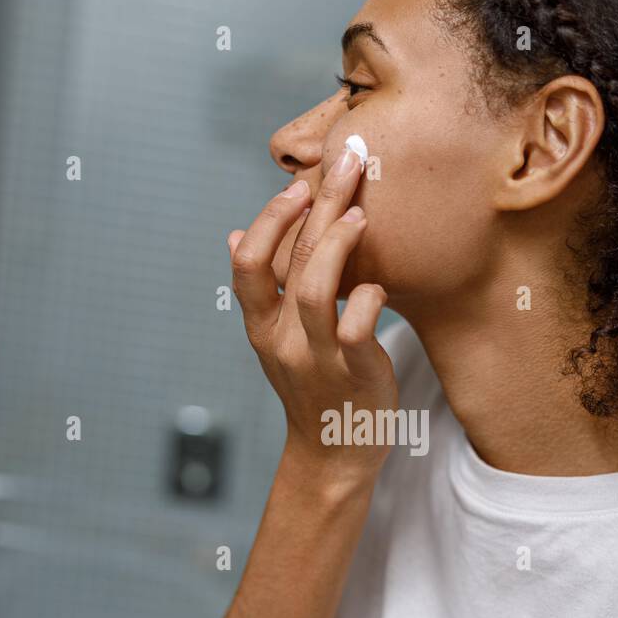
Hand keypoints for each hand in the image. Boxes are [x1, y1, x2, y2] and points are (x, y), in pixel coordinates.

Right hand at [229, 149, 398, 480]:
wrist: (333, 456)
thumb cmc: (314, 388)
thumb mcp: (277, 341)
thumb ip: (262, 292)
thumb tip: (236, 234)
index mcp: (262, 328)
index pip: (248, 265)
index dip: (270, 220)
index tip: (297, 186)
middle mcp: (283, 340)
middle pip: (290, 261)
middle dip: (319, 204)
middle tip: (348, 162)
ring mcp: (318, 358)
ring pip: (317, 291)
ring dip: (338, 246)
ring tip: (361, 216)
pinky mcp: (355, 373)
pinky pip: (358, 328)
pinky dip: (371, 299)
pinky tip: (380, 288)